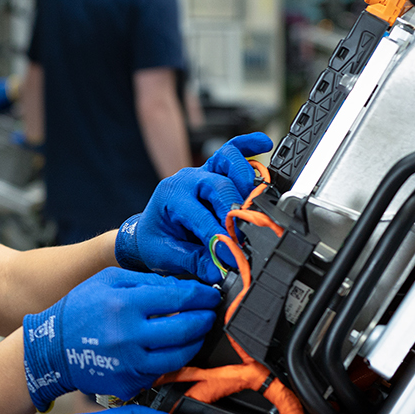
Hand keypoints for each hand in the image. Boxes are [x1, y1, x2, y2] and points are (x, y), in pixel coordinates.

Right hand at [22, 270, 219, 405]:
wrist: (52, 348)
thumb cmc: (79, 310)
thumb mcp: (107, 280)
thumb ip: (147, 280)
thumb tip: (183, 286)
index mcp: (124, 304)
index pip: (180, 297)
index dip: (202, 295)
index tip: (210, 295)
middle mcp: (129, 335)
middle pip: (186, 329)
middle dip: (205, 319)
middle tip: (208, 313)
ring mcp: (130, 363)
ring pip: (181, 355)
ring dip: (195, 342)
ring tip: (195, 331)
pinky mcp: (130, 382)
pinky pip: (163, 372)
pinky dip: (174, 360)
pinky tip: (173, 349)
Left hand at [116, 133, 274, 282]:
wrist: (150, 230)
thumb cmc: (157, 240)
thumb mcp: (168, 256)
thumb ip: (195, 261)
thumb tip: (220, 269)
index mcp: (170, 197)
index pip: (200, 215)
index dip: (219, 236)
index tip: (232, 254)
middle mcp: (186, 179)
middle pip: (217, 185)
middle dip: (234, 209)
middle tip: (244, 231)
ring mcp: (201, 171)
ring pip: (225, 159)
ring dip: (244, 175)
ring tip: (255, 197)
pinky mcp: (215, 170)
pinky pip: (232, 150)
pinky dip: (248, 145)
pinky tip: (264, 144)